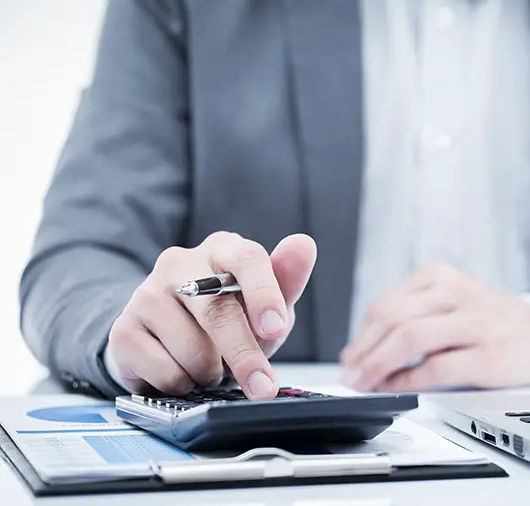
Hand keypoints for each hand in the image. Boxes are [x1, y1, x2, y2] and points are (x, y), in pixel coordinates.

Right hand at [107, 232, 316, 398]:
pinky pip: (165, 372)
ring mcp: (146, 294)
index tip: (276, 328)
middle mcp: (179, 263)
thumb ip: (287, 278)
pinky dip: (184, 383)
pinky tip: (184, 371)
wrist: (169, 335)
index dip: (264, 295)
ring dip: (212, 372)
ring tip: (213, 365)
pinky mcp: (123, 330)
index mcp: (222, 248)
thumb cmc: (230, 312)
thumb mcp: (266, 301)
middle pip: (217, 311)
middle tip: (263, 387)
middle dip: (245, 355)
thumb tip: (304, 244)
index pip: (246, 259)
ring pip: (192, 349)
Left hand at [339, 263, 529, 391]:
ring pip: (411, 336)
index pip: (386, 305)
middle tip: (351, 376)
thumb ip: (409, 321)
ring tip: (367, 384)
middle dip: (364, 352)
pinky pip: (437, 366)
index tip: (350, 360)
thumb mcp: (448, 307)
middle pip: (393, 317)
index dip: (361, 336)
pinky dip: (409, 380)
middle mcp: (457, 293)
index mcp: (441, 278)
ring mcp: (475, 323)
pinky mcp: (489, 355)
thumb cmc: (489, 325)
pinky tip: (397, 388)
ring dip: (379, 365)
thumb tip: (360, 352)